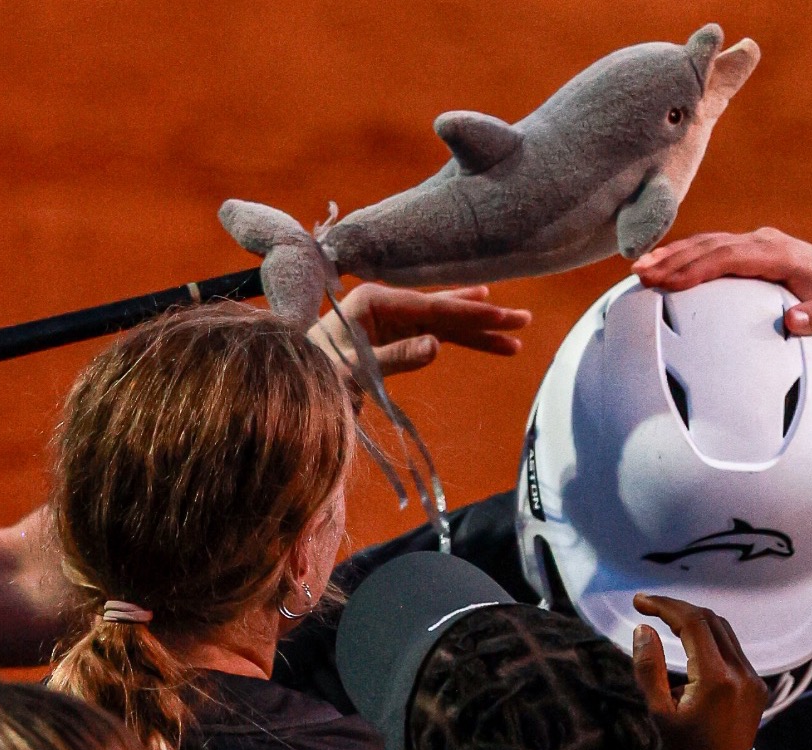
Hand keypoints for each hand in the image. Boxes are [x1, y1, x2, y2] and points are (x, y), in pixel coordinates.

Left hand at [308, 283, 530, 376]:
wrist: (287, 386)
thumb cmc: (312, 375)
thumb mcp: (353, 369)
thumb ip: (395, 356)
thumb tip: (436, 346)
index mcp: (374, 301)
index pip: (433, 307)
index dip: (471, 313)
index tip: (503, 318)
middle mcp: (385, 304)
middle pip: (444, 309)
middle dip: (484, 317)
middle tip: (523, 320)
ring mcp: (390, 320)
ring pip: (444, 323)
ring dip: (478, 331)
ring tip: (515, 335)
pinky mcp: (393, 337)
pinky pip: (434, 336)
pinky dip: (460, 340)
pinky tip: (484, 336)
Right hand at [631, 594, 767, 749]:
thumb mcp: (659, 712)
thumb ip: (649, 668)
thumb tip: (643, 629)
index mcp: (716, 679)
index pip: (692, 623)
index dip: (665, 606)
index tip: (640, 602)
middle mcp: (741, 673)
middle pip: (710, 620)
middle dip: (678, 608)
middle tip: (650, 607)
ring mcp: (753, 678)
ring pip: (724, 631)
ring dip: (695, 621)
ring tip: (666, 622)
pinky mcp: (757, 684)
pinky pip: (733, 649)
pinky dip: (709, 639)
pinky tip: (690, 645)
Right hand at [632, 228, 811, 369]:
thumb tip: (792, 322)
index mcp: (782, 253)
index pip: (731, 255)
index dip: (697, 267)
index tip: (668, 282)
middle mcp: (767, 243)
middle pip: (711, 246)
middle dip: (674, 259)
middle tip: (640, 274)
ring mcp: (759, 246)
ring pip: (708, 245)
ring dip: (673, 256)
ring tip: (639, 270)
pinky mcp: (754, 256)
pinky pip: (714, 253)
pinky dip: (686, 259)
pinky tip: (662, 270)